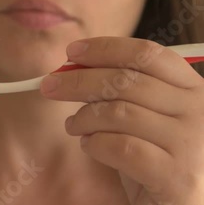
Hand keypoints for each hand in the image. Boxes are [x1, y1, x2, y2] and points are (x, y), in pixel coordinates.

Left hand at [40, 37, 203, 204]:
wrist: (182, 204)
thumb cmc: (158, 156)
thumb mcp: (147, 117)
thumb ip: (123, 92)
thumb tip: (73, 68)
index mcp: (193, 89)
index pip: (147, 54)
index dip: (106, 49)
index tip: (72, 52)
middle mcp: (199, 111)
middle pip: (125, 80)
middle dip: (78, 81)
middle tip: (49, 86)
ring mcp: (192, 144)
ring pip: (118, 112)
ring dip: (83, 118)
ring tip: (74, 126)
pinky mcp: (177, 176)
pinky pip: (120, 147)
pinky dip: (95, 144)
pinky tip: (91, 146)